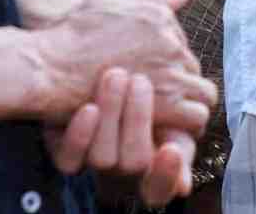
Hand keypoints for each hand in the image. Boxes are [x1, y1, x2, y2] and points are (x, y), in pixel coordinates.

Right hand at [30, 0, 215, 129]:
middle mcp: (171, 39)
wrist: (49, 67)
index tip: (149, 75)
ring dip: (188, 102)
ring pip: (203, 91)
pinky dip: (188, 122)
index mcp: (159, 15)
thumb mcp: (109, 1)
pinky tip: (171, 127)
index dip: (167, 61)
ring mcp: (170, 71)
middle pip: (192, 66)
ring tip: (169, 115)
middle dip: (178, 81)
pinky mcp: (166, 102)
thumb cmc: (69, 35)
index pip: (181, 42)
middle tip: (154, 98)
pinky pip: (198, 114)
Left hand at [44, 70, 198, 205]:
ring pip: (104, 158)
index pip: (162, 187)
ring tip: (116, 74)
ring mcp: (96, 161)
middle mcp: (127, 166)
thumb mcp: (171, 98)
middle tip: (141, 81)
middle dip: (138, 121)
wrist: (96, 67)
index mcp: (158, 159)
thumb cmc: (147, 84)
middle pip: (136, 162)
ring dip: (112, 114)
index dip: (167, 174)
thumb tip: (185, 183)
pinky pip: (69, 161)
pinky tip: (89, 108)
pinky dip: (80, 135)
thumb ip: (187, 119)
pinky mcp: (68, 155)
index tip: (171, 149)